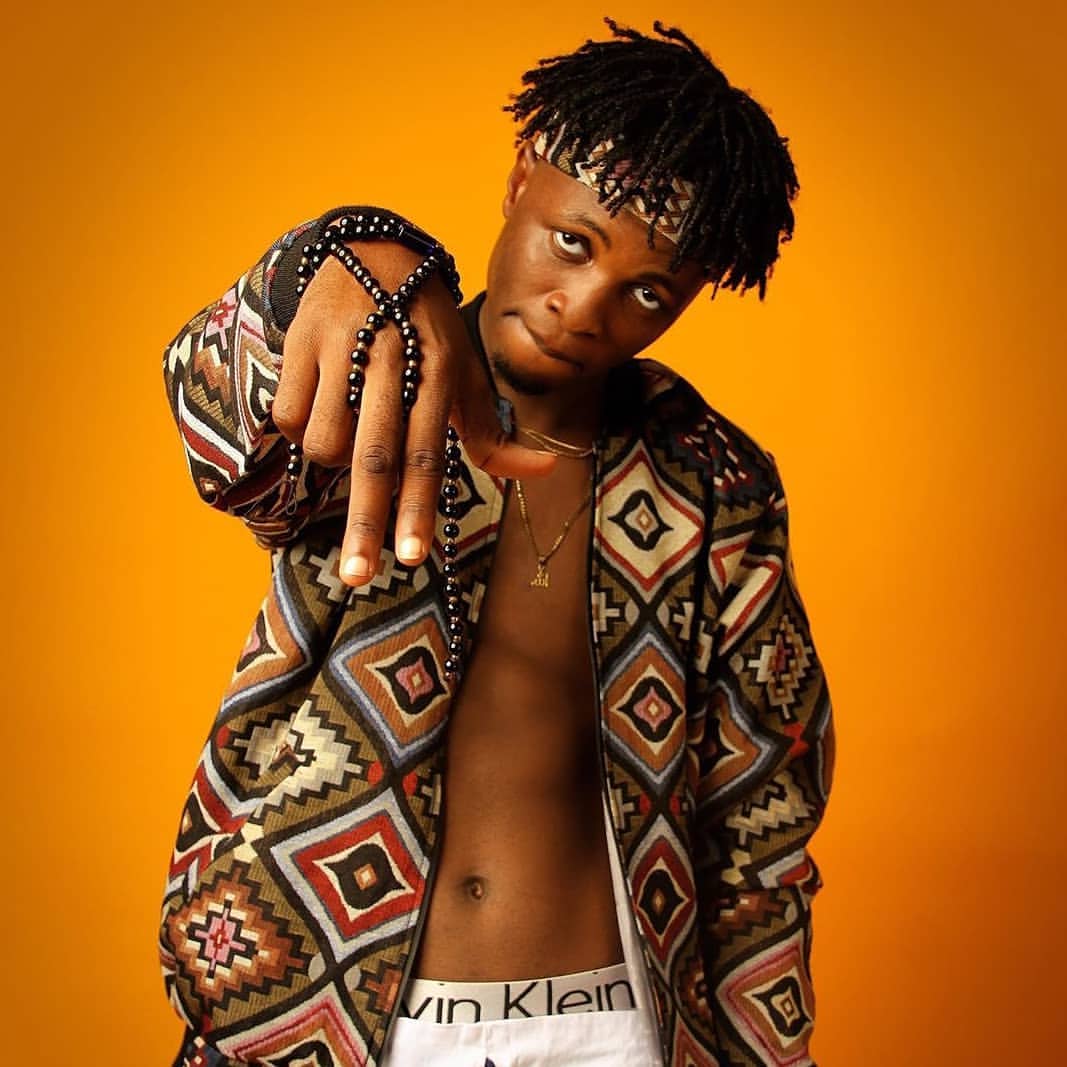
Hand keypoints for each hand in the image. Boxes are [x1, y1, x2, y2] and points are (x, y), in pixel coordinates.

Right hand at [271, 239, 554, 584]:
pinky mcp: (299, 342)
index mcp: (438, 370)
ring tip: (350, 426)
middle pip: (375, 457)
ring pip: (325, 443)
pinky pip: (290, 417)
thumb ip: (494, 433)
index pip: (427, 453)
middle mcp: (392, 360)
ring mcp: (342, 349)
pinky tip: (321, 404)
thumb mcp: (465, 376)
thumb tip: (547, 472)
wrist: (374, 250)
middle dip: (367, 523)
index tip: (409, 558)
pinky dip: (302, 428)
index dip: (417, 508)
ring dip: (335, 457)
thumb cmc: (428, 332)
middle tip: (357, 577)